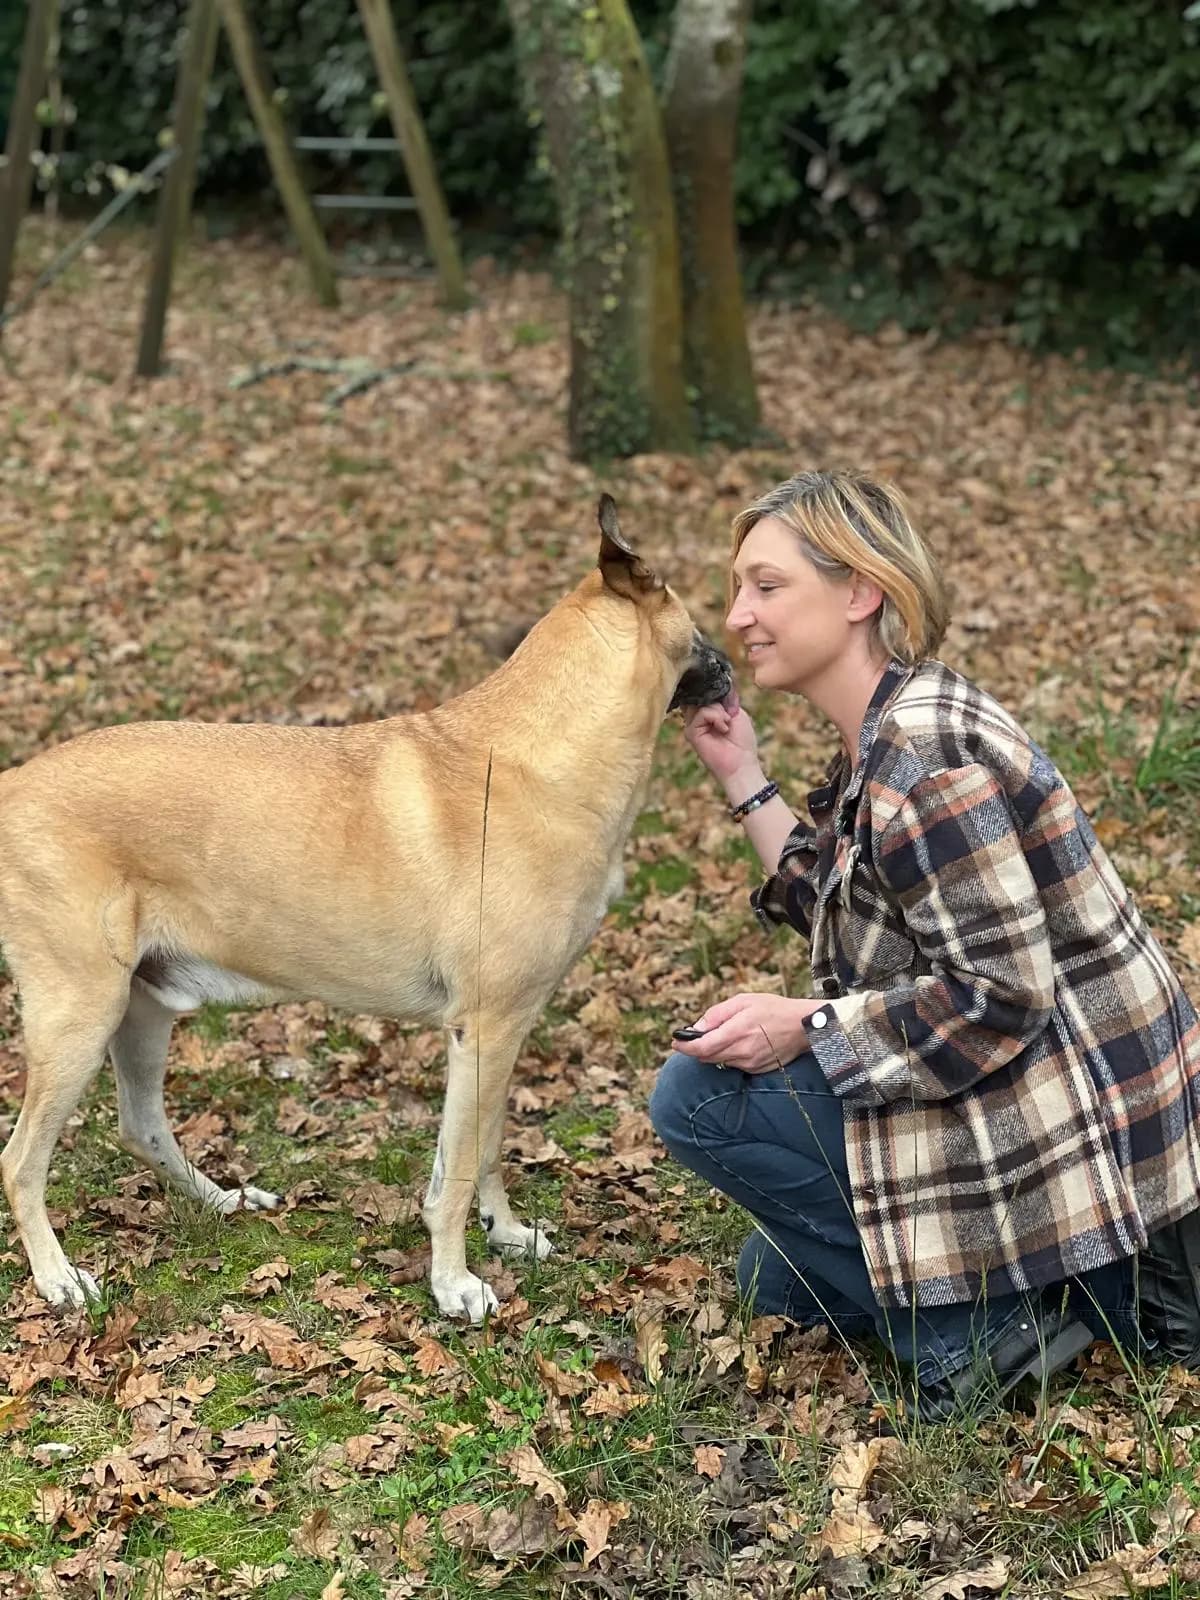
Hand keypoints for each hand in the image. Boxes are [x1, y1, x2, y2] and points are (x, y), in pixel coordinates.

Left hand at [671, 993, 826, 1073]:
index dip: (685, 1047)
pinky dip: (729, 1055)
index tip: (675, 1042)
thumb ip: (717, 1013)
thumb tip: (696, 1026)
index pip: (702, 1047)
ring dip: (713, 1051)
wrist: (803, 1027)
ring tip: (722, 1035)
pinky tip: (738, 1043)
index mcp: (737, 1032)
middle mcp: (743, 1052)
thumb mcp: (743, 1001)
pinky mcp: (757, 1070)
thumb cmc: (773, 1009)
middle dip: (696, 1048)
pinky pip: (734, 1065)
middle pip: (707, 1057)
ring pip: (720, 1061)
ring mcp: (750, 1064)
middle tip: (692, 1037)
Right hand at [682, 687, 760, 788]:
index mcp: (707, 711)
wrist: (741, 763)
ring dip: (719, 711)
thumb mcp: (737, 712)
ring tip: (727, 724)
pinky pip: (701, 712)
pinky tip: (723, 728)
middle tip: (729, 715)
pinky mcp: (691, 732)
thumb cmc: (742, 741)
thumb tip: (717, 684)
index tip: (726, 693)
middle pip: (700, 694)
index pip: (703, 691)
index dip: (713, 687)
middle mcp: (697, 716)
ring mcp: (692, 724)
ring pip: (700, 702)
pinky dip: (716, 717)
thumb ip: (724, 698)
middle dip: (717, 700)